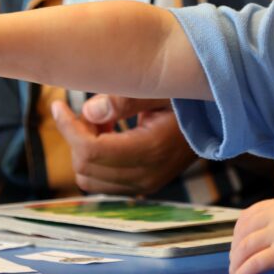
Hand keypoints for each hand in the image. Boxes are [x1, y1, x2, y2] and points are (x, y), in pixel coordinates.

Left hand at [51, 95, 197, 194]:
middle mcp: (147, 174)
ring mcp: (146, 183)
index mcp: (150, 149)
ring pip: (89, 179)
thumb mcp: (158, 89)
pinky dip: (95, 160)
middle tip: (85, 110)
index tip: (58, 105)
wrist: (214, 116)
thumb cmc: (185, 96)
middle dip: (76, 136)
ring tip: (100, 122)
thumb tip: (88, 113)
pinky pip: (102, 183)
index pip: (91, 150)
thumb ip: (124, 99)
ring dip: (84, 149)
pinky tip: (108, 133)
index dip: (68, 128)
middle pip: (85, 167)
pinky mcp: (143, 184)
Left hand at [229, 197, 273, 273]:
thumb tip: (256, 237)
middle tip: (234, 264)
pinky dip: (243, 273)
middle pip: (244, 230)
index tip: (236, 246)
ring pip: (245, 246)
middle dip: (235, 249)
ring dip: (236, 263)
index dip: (238, 232)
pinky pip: (254, 263)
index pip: (249, 214)